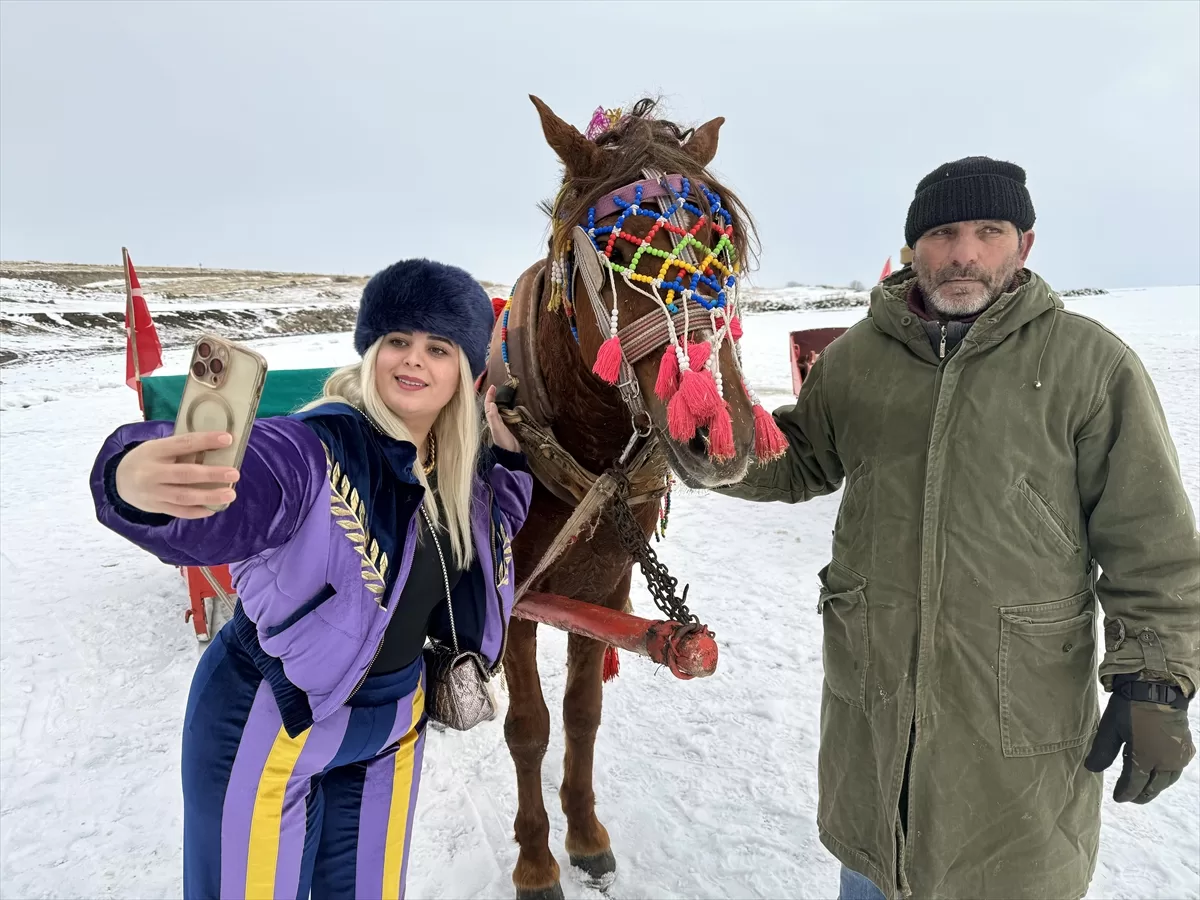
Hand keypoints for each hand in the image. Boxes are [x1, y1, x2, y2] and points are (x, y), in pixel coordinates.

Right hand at [114, 431, 240, 517]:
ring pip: (183, 496)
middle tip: (234, 474)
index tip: (227, 439)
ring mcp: (153, 492)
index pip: (182, 444)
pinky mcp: (155, 507)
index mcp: (154, 450)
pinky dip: (197, 511)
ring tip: (230, 494)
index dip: (205, 441)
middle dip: (211, 475)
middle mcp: (152, 472)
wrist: (118, 480)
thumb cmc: (148, 459)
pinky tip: (214, 508)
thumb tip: (217, 446)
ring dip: (209, 496)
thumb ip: (181, 448)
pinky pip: (179, 511)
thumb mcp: (158, 447)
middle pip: (184, 474)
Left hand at [484, 384, 519, 453]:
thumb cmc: (504, 442)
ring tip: (500, 394)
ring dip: (497, 401)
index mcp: (491, 421)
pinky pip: (503, 414)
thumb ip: (494, 418)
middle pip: (491, 406)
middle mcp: (494, 421)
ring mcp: (500, 424)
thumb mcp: (498, 429)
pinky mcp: (506, 427)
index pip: (488, 406)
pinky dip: (504, 408)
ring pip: (496, 410)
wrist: (511, 454)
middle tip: (496, 388)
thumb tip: (492, 403)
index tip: (493, 386)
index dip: (490, 396)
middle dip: (492, 397)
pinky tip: (508, 407)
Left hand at [1084, 676, 1194, 802]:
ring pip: (1167, 781)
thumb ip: (1102, 752)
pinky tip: (1159, 773)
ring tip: (1143, 788)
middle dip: (1140, 794)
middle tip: (1130, 796)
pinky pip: (1176, 770)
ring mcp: (1178, 756)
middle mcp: (1165, 761)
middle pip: (1153, 787)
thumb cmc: (1130, 707)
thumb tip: (1091, 769)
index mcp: (1145, 757)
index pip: (1135, 784)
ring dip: (1154, 787)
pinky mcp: (1186, 748)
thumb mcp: (1110, 728)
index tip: (1117, 797)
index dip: (1125, 793)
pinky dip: (1166, 776)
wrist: (1158, 689)